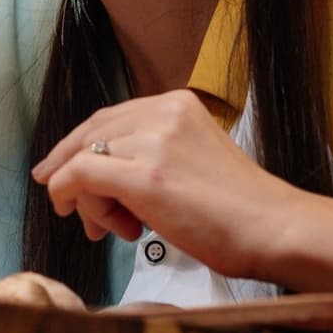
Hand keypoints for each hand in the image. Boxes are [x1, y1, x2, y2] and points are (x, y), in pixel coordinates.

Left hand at [30, 89, 302, 281]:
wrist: (273, 227)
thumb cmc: (239, 209)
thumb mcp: (193, 158)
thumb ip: (152, 152)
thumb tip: (100, 178)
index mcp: (178, 103)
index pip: (111, 117)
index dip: (79, 145)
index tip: (59, 170)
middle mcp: (163, 111)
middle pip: (92, 134)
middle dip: (71, 170)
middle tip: (65, 204)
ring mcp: (153, 140)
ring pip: (84, 158)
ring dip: (86, 198)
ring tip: (114, 228)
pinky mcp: (144, 175)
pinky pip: (80, 176)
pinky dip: (69, 196)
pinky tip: (87, 220)